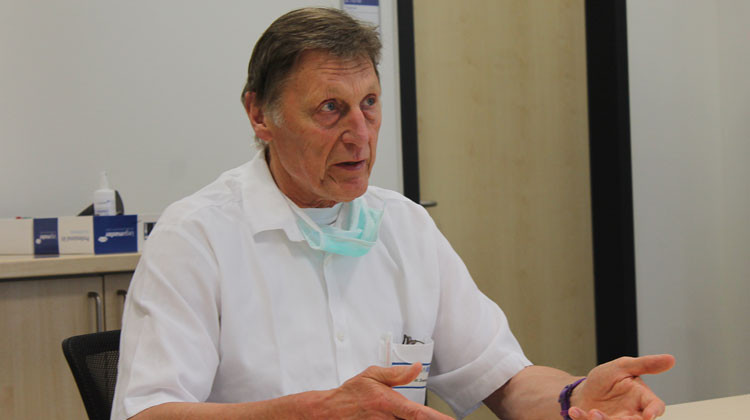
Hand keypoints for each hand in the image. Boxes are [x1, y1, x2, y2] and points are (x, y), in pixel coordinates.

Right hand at [313, 363, 452, 418]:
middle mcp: (387, 419)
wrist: (329, 411)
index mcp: (389, 403)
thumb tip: (417, 367)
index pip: (419, 414)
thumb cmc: (351, 393)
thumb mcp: (372, 375)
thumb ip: (397, 374)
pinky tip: (403, 419)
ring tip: (422, 418)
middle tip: (443, 419)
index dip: (437, 419)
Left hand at [569, 354, 674, 419]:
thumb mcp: (623, 366)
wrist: (584, 390)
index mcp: (641, 398)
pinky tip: (575, 411)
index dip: (654, 411)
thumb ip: (645, 365)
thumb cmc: (606, 379)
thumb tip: (671, 359)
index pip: (655, 406)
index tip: (648, 415)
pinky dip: (582, 418)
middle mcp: (631, 413)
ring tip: (593, 413)